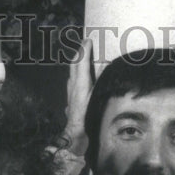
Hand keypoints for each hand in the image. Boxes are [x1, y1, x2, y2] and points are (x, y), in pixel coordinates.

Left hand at [62, 36, 93, 156]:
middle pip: (74, 63)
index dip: (85, 48)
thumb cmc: (87, 117)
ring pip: (72, 73)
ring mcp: (70, 92)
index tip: (89, 40)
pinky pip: (72, 82)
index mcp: (80, 82)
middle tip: (86, 46)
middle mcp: (73, 85)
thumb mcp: (97, 97)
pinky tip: (79, 80)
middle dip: (80, 52)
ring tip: (83, 60)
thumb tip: (105, 64)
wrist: (75, 134)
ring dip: (77, 64)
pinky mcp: (70, 99)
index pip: (81, 60)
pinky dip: (76, 76)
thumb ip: (102, 80)